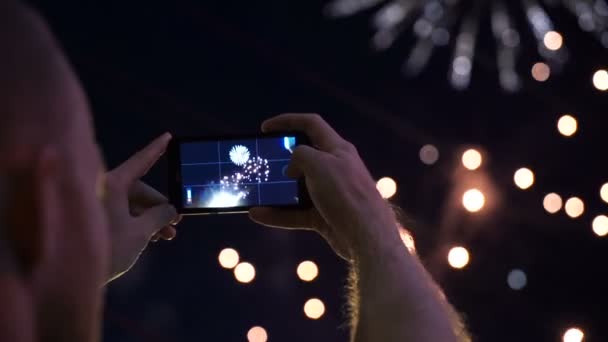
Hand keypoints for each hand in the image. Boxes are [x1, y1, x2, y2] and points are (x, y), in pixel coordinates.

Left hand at [104, 133, 179, 282]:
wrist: (74, 275)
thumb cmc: (108, 248)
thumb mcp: (141, 232)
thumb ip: (159, 216)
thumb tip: (171, 209)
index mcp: (113, 184)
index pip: (140, 161)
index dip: (156, 150)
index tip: (168, 137)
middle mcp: (104, 190)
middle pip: (140, 190)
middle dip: (160, 206)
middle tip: (176, 220)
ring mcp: (99, 204)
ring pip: (133, 205)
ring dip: (152, 218)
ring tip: (168, 235)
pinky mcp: (96, 219)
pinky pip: (123, 214)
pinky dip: (138, 223)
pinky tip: (152, 238)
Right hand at [249, 114, 398, 260]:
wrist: (367, 236)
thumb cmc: (345, 194)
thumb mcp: (319, 164)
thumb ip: (300, 156)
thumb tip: (292, 169)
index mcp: (337, 149)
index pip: (311, 124)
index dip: (288, 121)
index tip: (266, 128)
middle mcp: (335, 168)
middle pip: (304, 157)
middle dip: (281, 158)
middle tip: (262, 162)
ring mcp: (330, 194)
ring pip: (297, 188)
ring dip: (276, 189)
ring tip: (257, 190)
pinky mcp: (324, 216)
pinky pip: (296, 212)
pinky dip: (278, 214)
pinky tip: (258, 214)